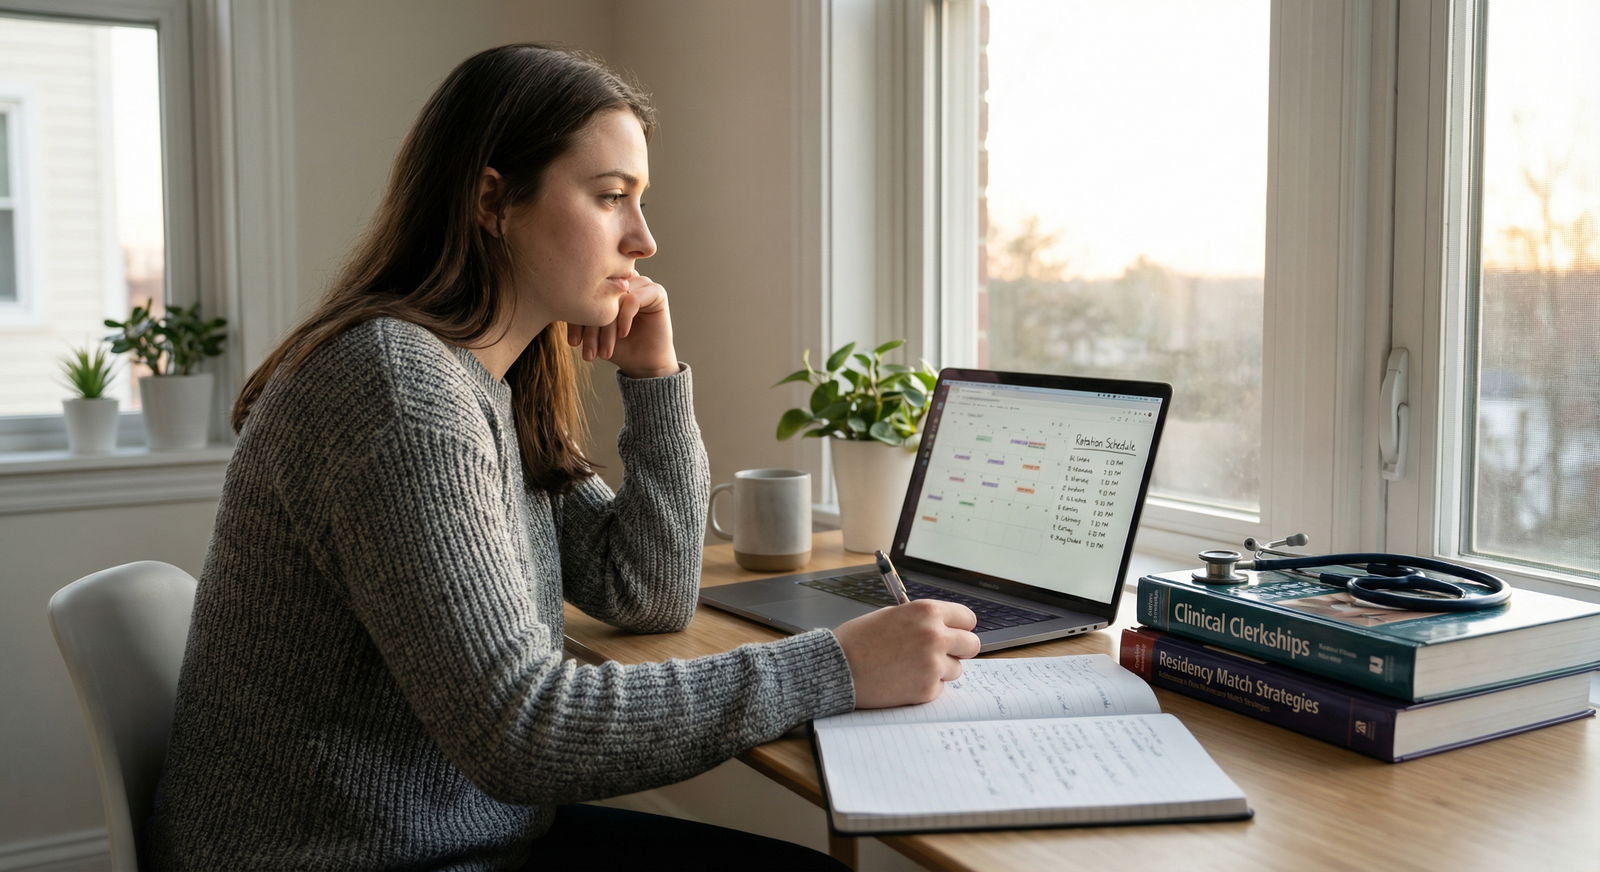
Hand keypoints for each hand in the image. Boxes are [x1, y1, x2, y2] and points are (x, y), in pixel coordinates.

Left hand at [568, 273, 678, 378]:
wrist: (643, 364)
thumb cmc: (617, 347)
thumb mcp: (592, 331)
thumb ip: (581, 313)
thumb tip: (559, 303)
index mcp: (607, 285)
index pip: (586, 292)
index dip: (576, 317)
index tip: (573, 343)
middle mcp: (624, 280)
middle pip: (601, 293)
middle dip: (592, 324)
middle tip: (587, 350)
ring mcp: (641, 284)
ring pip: (616, 297)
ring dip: (608, 325)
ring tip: (604, 349)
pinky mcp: (656, 292)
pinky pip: (634, 298)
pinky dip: (624, 317)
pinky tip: (622, 334)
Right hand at [831, 599, 980, 708]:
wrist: (837, 668)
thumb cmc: (858, 640)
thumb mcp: (892, 615)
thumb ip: (922, 621)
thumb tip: (944, 629)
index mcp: (927, 612)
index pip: (967, 618)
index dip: (960, 626)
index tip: (955, 633)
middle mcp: (935, 636)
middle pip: (971, 645)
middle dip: (958, 649)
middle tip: (941, 653)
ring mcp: (933, 664)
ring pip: (956, 669)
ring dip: (940, 670)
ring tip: (910, 667)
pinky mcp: (927, 689)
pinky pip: (939, 688)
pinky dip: (924, 687)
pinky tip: (902, 681)